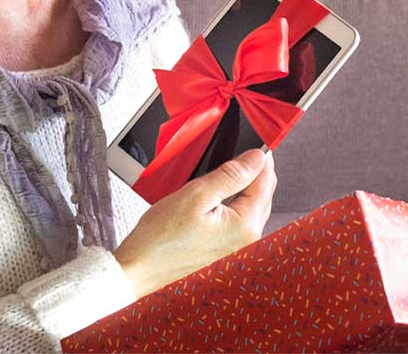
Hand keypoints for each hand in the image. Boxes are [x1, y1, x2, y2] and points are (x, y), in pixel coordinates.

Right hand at [113, 148, 276, 298]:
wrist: (141, 267)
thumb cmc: (162, 237)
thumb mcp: (196, 194)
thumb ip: (231, 175)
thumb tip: (256, 158)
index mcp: (245, 225)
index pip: (266, 181)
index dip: (259, 157)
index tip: (251, 139)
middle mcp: (247, 239)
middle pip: (262, 193)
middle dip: (252, 170)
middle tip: (232, 152)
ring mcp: (237, 246)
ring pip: (251, 204)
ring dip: (241, 185)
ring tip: (219, 171)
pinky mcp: (226, 248)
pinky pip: (238, 217)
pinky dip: (232, 200)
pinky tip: (214, 194)